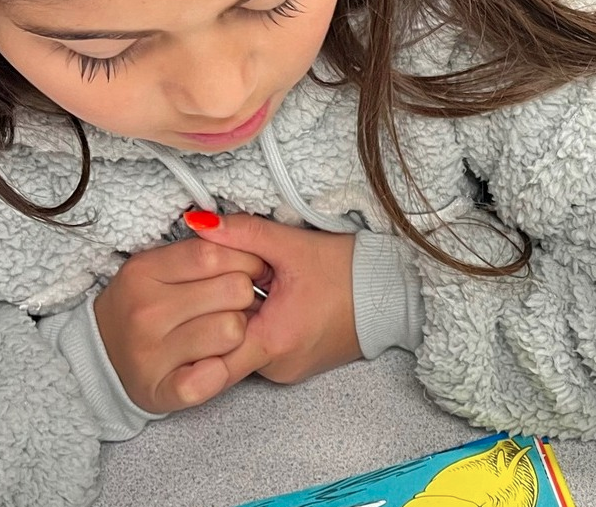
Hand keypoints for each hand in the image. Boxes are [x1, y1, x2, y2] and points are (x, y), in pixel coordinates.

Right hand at [94, 237, 266, 412]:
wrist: (101, 359)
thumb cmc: (144, 307)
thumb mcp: (159, 268)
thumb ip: (200, 249)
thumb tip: (232, 230)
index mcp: (142, 272)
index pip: (214, 253)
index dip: (245, 260)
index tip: (248, 272)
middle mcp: (143, 311)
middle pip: (234, 290)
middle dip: (244, 297)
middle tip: (231, 306)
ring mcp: (148, 354)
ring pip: (233, 330)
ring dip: (238, 333)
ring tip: (219, 334)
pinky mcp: (160, 391)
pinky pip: (213, 378)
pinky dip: (221, 372)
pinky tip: (212, 364)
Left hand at [187, 213, 360, 384]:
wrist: (397, 296)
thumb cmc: (351, 273)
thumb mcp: (294, 246)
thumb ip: (243, 233)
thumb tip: (198, 222)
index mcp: (273, 342)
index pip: (207, 346)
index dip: (199, 315)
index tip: (204, 292)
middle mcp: (278, 368)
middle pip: (221, 348)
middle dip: (220, 314)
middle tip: (241, 283)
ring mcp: (288, 373)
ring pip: (241, 351)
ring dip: (242, 321)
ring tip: (260, 292)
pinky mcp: (297, 369)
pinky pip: (262, 353)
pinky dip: (261, 329)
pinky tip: (275, 305)